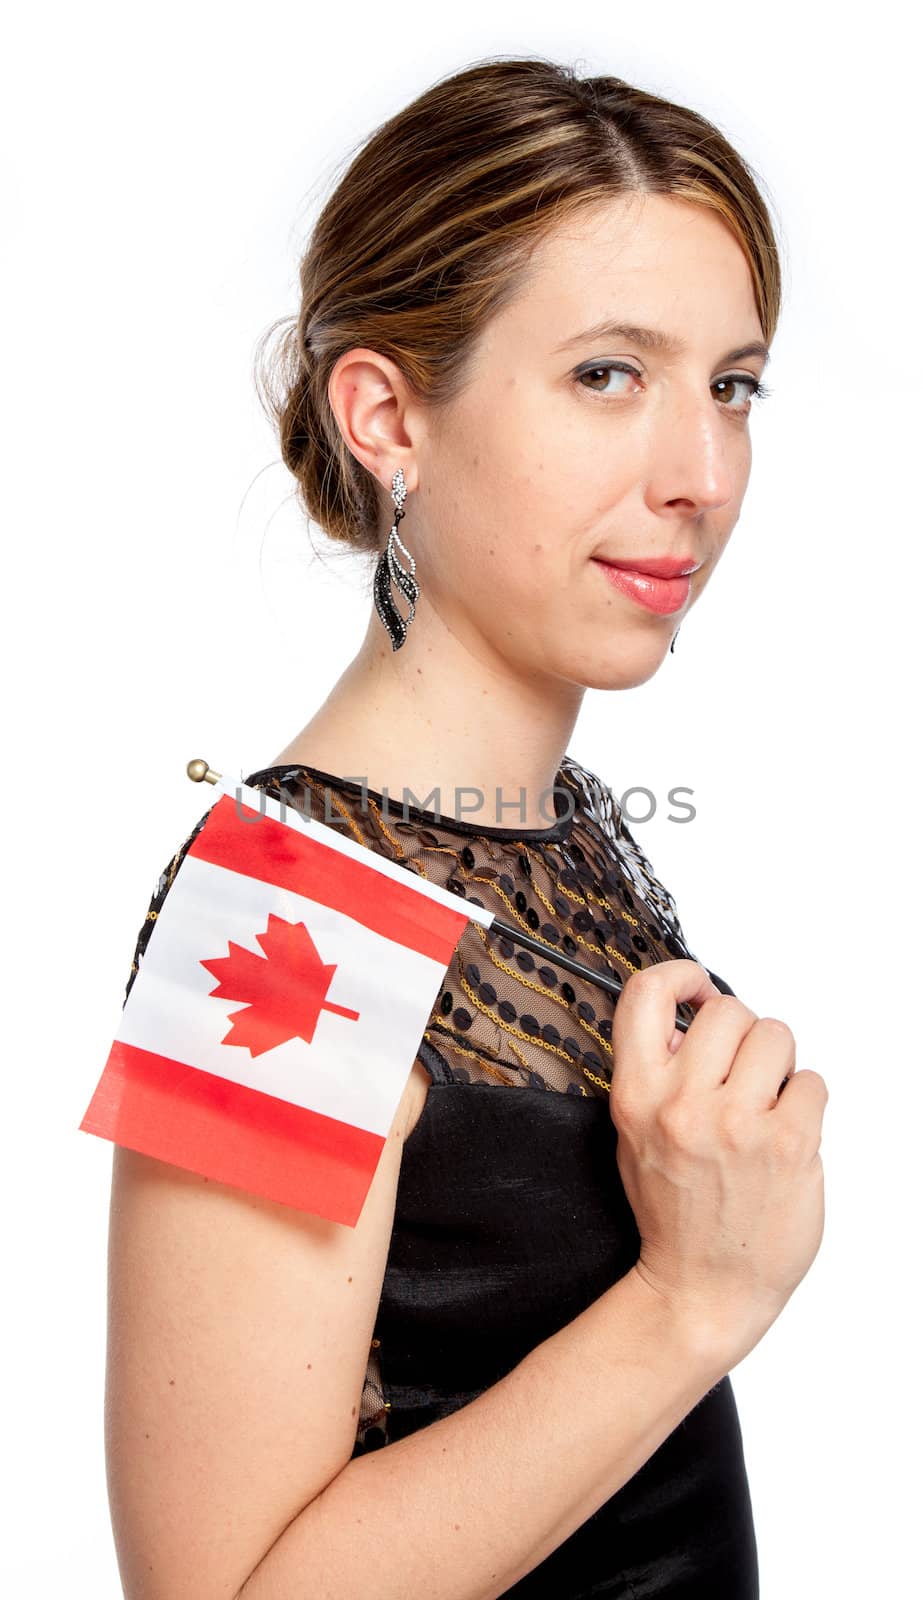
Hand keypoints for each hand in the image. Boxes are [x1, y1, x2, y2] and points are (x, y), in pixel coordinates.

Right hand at [609, 960, 827, 1366]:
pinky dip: (806, 1102)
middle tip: (740, 1072)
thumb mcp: (635, 1135)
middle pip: (729, 1010)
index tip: (696, 989)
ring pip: (776, 1035)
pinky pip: (812, 1082)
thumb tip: (691, 1023)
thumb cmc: (673, 1213)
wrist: (702, 1288)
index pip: (646, 995)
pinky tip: (786, 1133)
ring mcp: (738, 1125)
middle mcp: (683, 1105)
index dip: (679, 977)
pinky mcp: (789, 1145)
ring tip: (764, 1103)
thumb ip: (657, 1074)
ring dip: (777, 1065)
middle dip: (741, 1035)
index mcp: (637, 1096)